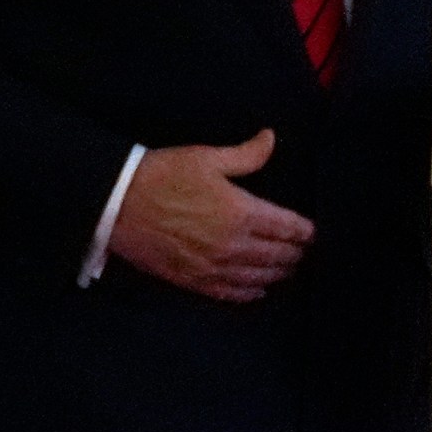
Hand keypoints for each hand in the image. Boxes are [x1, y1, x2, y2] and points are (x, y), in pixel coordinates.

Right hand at [105, 130, 313, 303]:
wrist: (117, 203)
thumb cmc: (164, 174)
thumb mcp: (206, 157)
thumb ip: (245, 154)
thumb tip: (271, 139)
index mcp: (241, 212)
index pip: (286, 227)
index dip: (304, 231)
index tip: (314, 232)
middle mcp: (233, 245)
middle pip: (277, 256)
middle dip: (295, 254)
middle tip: (304, 252)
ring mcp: (213, 267)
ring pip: (257, 276)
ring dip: (277, 274)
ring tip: (288, 270)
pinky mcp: (193, 280)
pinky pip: (230, 293)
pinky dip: (249, 293)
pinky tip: (257, 290)